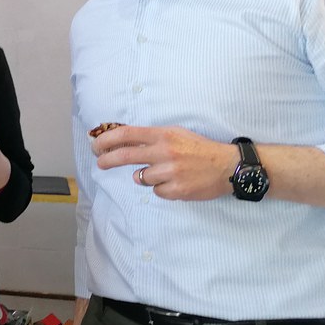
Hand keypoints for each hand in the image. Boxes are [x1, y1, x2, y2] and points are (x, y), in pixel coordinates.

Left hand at [91, 125, 238, 200]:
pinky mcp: (177, 190)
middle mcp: (165, 151)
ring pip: (140, 177)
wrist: (228, 166)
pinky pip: (156, 191)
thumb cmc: (198, 148)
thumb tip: (121, 141)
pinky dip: (160, 188)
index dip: (106, 140)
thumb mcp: (175, 134)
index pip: (126, 134)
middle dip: (107, 160)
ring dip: (144, 176)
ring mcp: (171, 172)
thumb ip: (151, 138)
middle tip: (100, 162)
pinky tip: (174, 182)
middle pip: (125, 156)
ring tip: (162, 172)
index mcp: (163, 134)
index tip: (96, 145)